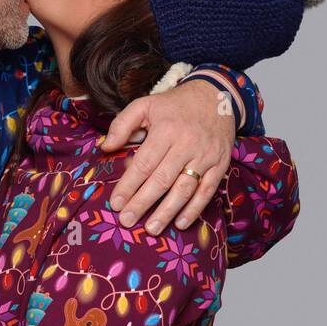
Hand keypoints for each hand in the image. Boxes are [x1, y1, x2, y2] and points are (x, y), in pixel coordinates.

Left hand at [98, 78, 235, 231]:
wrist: (216, 97)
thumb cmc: (174, 106)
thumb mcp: (144, 105)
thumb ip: (122, 124)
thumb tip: (105, 147)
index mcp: (166, 130)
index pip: (144, 163)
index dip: (129, 185)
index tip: (115, 203)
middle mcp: (187, 144)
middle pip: (162, 179)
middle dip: (143, 203)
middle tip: (126, 220)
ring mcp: (205, 156)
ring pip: (185, 188)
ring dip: (167, 211)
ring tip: (151, 228)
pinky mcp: (220, 164)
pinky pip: (207, 190)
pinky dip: (195, 209)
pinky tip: (180, 222)